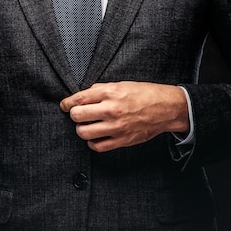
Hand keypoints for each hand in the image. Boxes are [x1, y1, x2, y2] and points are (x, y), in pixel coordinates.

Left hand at [59, 81, 189, 151]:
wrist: (166, 108)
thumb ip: (101, 89)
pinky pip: (97, 146)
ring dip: (82, 129)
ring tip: (87, 125)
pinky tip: (96, 136)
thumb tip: (84, 96)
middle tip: (78, 114)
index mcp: (110, 92)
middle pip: (77, 116)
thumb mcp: (121, 84)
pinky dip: (92, 142)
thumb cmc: (144, 94)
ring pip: (84, 132)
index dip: (67, 103)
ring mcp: (116, 127)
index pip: (78, 99)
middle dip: (75, 115)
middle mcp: (111, 109)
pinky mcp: (122, 140)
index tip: (64, 105)